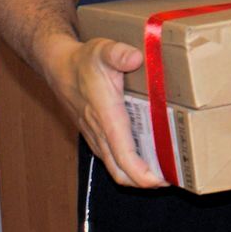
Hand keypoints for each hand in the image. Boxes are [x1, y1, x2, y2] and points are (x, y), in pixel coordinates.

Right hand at [39, 32, 165, 188]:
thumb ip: (118, 53)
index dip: (141, 173)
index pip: (123, 154)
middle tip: (172, 179)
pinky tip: (147, 159)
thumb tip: (135, 58)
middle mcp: (100, 132)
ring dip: (137, 176)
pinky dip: (129, 166)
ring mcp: (96, 136)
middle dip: (144, 182)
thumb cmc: (84, 60)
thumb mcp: (103, 50)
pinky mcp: (95, 136)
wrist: (58, 67)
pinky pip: (112, 159)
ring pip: (115, 168)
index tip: (160, 181)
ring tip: (165, 173)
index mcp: (106, 115)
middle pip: (120, 171)